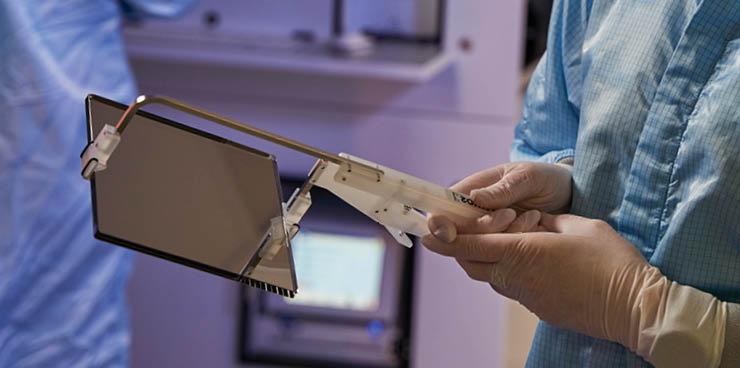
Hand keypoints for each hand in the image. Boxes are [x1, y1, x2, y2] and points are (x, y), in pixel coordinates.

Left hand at [421, 213, 653, 346]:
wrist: (633, 308)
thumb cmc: (610, 261)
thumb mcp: (578, 225)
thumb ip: (545, 222)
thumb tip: (529, 223)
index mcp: (524, 252)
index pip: (471, 246)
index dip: (445, 239)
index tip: (426, 233)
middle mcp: (517, 278)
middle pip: (473, 263)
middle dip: (464, 246)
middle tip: (472, 228)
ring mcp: (526, 297)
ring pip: (490, 276)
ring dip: (489, 257)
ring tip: (513, 237)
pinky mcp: (538, 309)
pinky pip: (510, 287)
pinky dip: (509, 270)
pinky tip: (532, 259)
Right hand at [426, 162, 571, 240]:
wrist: (571, 194)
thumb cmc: (546, 178)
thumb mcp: (528, 177)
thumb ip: (503, 189)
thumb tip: (474, 197)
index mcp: (472, 190)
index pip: (441, 209)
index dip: (440, 224)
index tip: (451, 233)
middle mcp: (475, 213)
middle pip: (458, 234)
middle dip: (483, 230)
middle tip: (510, 215)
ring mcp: (490, 231)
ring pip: (479, 247)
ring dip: (504, 237)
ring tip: (531, 218)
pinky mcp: (505, 245)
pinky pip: (499, 254)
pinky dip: (516, 246)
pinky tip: (535, 229)